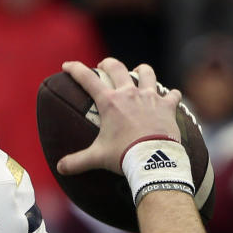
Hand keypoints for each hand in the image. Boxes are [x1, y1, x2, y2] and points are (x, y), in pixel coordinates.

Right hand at [57, 58, 181, 174]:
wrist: (154, 159)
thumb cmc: (124, 155)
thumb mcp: (97, 157)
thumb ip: (77, 161)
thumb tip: (60, 168)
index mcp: (109, 102)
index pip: (87, 78)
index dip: (75, 69)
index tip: (67, 65)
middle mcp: (129, 94)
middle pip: (117, 68)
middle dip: (108, 64)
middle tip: (103, 66)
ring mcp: (150, 97)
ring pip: (146, 73)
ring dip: (142, 71)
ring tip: (138, 73)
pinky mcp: (168, 106)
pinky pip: (172, 94)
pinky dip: (170, 95)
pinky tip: (170, 97)